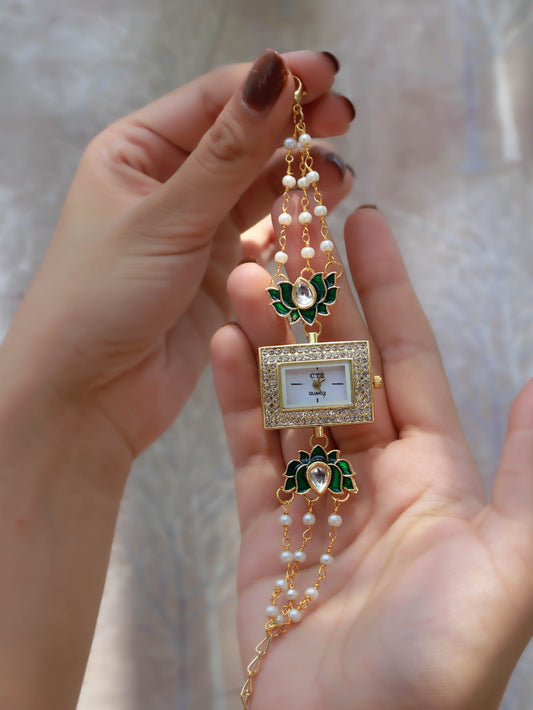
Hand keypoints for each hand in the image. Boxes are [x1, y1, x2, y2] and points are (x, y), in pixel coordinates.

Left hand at [0, 49, 353, 469]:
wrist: (86, 396)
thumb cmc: (102, 297)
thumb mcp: (166, 218)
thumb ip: (227, 154)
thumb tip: (274, 73)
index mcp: (136, 153)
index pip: (212, 101)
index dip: (270, 83)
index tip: (326, 74)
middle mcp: (168, 186)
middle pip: (241, 143)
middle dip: (291, 130)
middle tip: (345, 117)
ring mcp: (196, 231)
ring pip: (258, 192)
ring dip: (298, 180)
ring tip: (339, 175)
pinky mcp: (218, 276)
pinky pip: (263, 240)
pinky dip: (291, 228)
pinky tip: (319, 217)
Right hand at [211, 206, 532, 709]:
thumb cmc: (436, 659)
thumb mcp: (505, 564)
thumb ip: (525, 476)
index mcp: (433, 471)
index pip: (405, 358)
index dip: (388, 291)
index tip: (364, 228)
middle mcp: (375, 475)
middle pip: (340, 368)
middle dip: (317, 303)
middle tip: (288, 238)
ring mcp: (315, 499)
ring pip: (289, 398)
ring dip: (270, 340)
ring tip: (246, 280)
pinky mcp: (266, 530)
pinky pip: (250, 450)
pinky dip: (237, 398)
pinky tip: (225, 347)